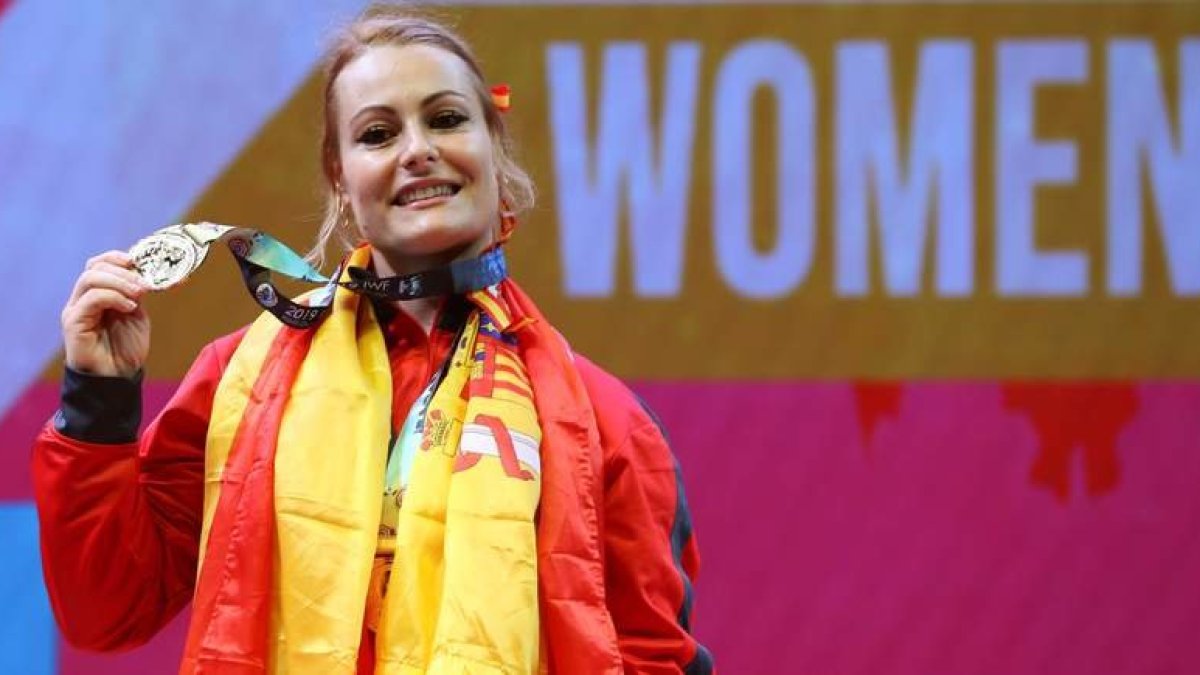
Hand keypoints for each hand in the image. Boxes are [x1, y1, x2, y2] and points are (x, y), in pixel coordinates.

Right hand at [61, 251, 151, 377]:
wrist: (116, 378)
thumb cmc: (125, 350)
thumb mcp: (136, 315)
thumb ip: (134, 295)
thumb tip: (143, 275)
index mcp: (97, 294)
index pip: (99, 264)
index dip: (117, 257)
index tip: (138, 261)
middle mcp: (82, 299)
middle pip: (94, 267)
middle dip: (122, 271)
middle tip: (143, 284)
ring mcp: (76, 309)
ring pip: (90, 278)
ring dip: (120, 282)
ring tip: (139, 293)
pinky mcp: (73, 322)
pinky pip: (91, 298)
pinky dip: (114, 297)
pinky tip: (130, 307)